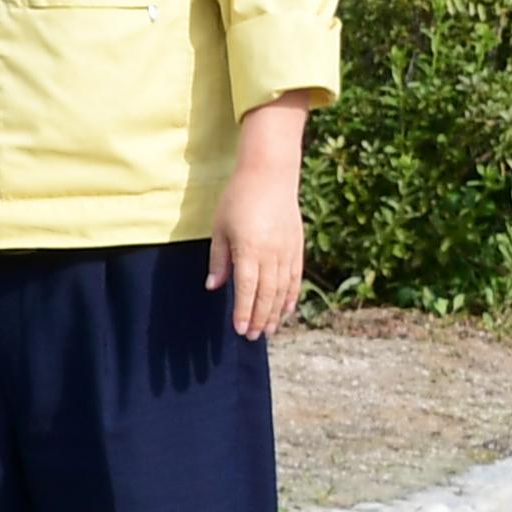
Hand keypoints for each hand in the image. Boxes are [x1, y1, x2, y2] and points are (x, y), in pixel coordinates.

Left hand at [208, 92, 315, 338]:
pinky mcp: (297, 246)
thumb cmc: (238, 199)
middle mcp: (271, 254)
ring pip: (283, 289)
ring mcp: (287, 251)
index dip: (244, 312)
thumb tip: (214, 287)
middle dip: (260, 318)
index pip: (247, 290)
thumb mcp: (220, 228)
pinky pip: (295, 277)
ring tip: (270, 329)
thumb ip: (219, 260)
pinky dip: (291, 295)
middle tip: (254, 336)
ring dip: (276, 312)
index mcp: (249, 250)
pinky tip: (286, 308)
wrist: (270, 175)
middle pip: (267, 295)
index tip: (240, 330)